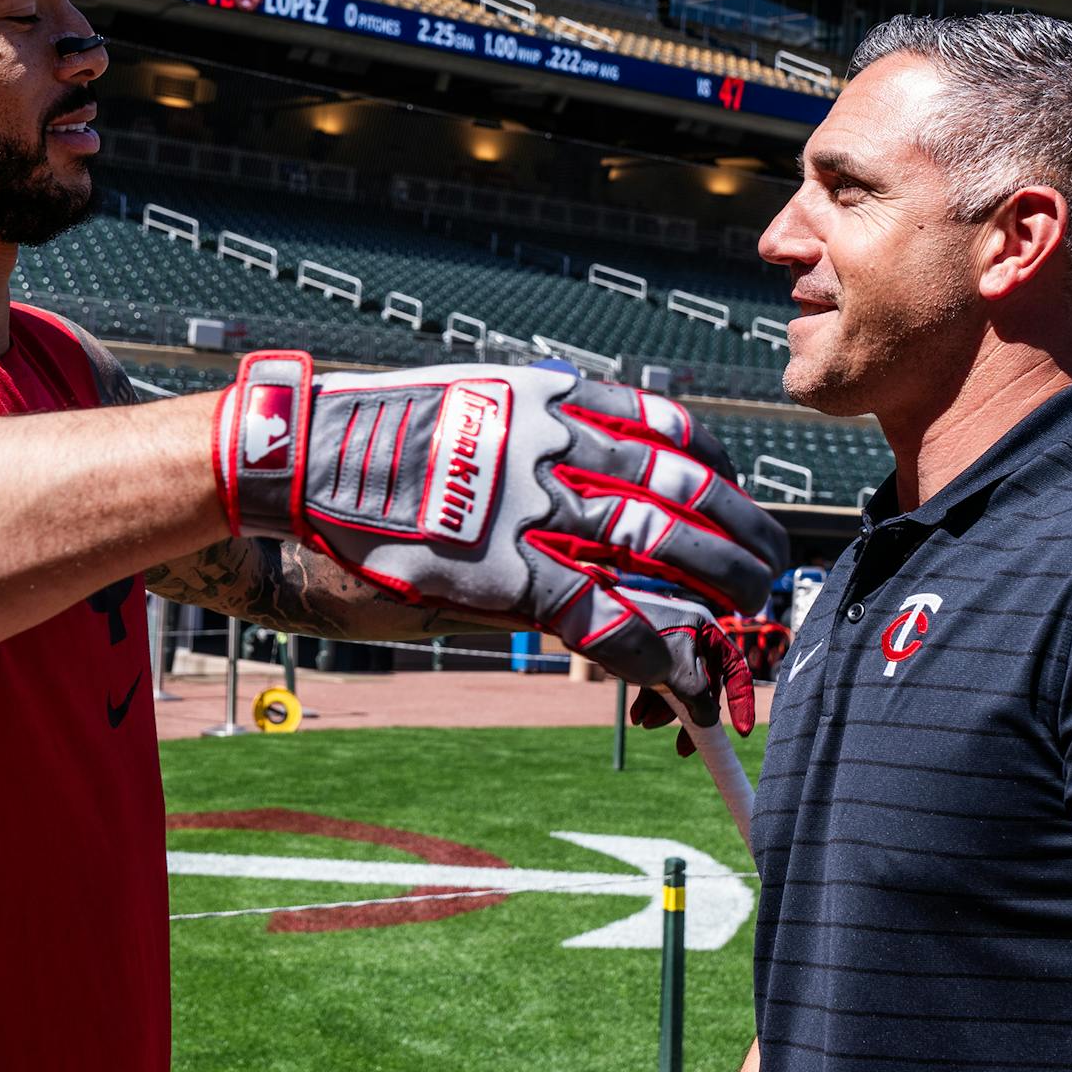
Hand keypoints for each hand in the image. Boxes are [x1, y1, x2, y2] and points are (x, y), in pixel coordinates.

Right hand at [213, 351, 785, 710]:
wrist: (305, 453)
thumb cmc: (385, 433)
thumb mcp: (481, 401)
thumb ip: (544, 432)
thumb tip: (597, 478)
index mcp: (559, 399)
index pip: (677, 434)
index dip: (723, 479)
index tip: (737, 506)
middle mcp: (560, 445)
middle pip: (686, 494)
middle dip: (740, 542)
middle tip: (766, 576)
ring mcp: (535, 509)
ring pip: (660, 552)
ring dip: (716, 595)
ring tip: (745, 626)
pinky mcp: (505, 571)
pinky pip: (601, 616)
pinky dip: (652, 649)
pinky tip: (680, 672)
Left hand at [622, 595, 755, 748]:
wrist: (588, 621)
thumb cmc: (637, 641)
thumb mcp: (677, 675)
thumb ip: (700, 700)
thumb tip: (709, 721)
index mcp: (706, 630)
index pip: (735, 669)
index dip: (740, 701)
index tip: (741, 732)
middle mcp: (690, 634)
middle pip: (703, 683)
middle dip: (691, 715)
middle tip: (684, 748)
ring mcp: (667, 643)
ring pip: (677, 685)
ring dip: (665, 711)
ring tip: (644, 724)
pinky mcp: (646, 652)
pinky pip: (657, 681)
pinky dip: (650, 700)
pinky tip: (636, 716)